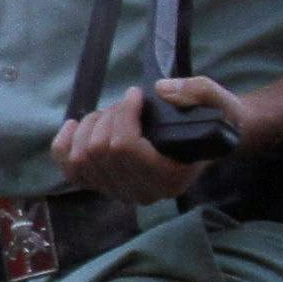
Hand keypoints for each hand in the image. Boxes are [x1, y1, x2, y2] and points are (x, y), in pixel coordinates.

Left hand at [58, 76, 241, 205]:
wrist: (210, 141)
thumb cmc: (215, 121)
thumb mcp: (217, 101)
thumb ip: (196, 93)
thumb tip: (161, 89)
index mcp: (170, 177)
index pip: (126, 148)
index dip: (123, 114)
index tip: (136, 93)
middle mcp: (143, 192)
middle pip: (100, 150)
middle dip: (109, 116)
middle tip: (127, 103)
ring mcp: (121, 192)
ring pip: (81, 158)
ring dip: (90, 126)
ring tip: (111, 113)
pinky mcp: (105, 186)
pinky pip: (70, 170)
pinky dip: (64, 145)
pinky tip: (74, 126)